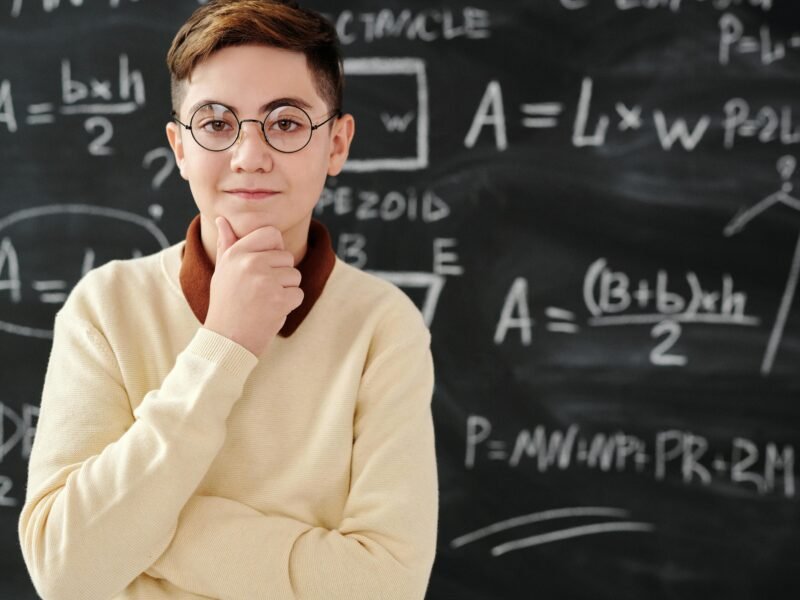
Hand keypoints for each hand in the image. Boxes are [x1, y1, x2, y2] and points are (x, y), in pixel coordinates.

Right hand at [204, 216, 303, 355]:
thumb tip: (223, 220)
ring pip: (295, 276)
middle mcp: (251, 263)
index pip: (272, 234)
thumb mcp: (222, 271)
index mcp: (237, 253)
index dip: (274, 250)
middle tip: (260, 291)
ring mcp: (266, 281)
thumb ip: (227, 244)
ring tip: (264, 302)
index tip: (263, 266)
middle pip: (287, 257)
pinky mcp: (279, 299)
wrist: (226, 340)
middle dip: (280, 274)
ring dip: (286, 290)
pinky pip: (299, 294)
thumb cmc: (225, 304)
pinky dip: (289, 305)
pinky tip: (271, 312)